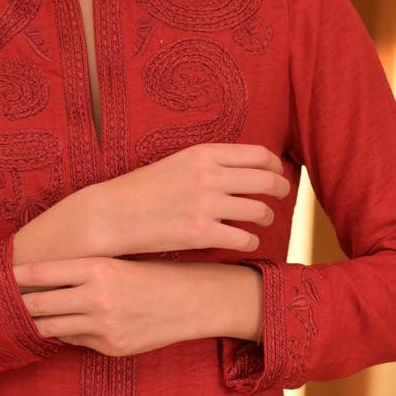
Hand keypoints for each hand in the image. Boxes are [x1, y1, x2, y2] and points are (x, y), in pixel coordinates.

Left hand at [14, 255, 227, 356]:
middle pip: (40, 304)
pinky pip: (76, 341)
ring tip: (25, 314)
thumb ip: (84, 272)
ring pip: (52, 327)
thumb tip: (45, 282)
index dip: (18, 276)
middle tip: (3, 299)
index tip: (0, 275)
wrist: (194, 301)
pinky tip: (63, 325)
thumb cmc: (156, 274)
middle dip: (20, 303)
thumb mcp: (120, 262)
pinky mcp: (111, 347)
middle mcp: (96, 298)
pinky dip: (67, 332)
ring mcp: (103, 327)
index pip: (42, 273)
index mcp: (98, 268)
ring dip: (39, 321)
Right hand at [87, 142, 290, 257]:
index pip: (259, 155)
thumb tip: (244, 169)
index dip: (275, 166)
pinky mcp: (201, 234)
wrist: (112, 214)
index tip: (276, 173)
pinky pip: (244, 239)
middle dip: (282, 189)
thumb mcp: (177, 162)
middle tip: (283, 196)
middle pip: (267, 181)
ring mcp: (206, 205)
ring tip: (264, 220)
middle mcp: (209, 176)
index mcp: (204, 154)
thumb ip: (209, 162)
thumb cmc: (142, 189)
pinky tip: (246, 241)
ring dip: (267, 217)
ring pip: (260, 211)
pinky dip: (251, 241)